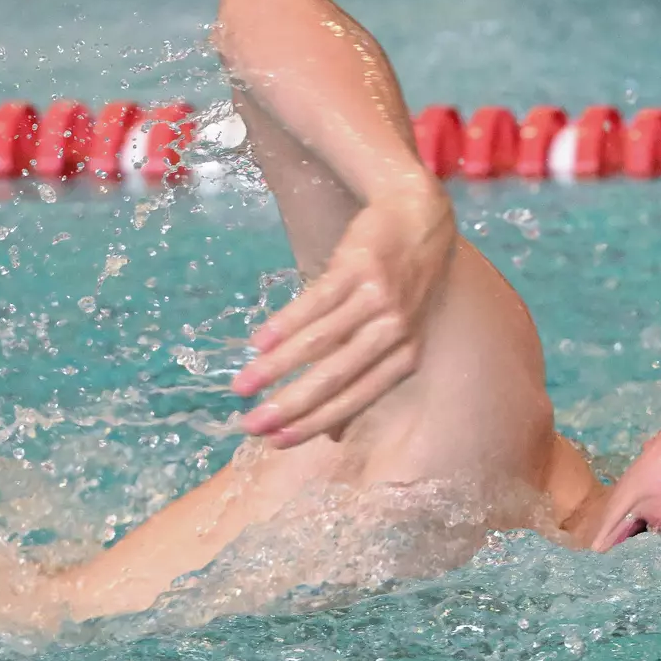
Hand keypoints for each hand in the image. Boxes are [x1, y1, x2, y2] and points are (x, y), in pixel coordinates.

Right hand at [232, 188, 454, 447]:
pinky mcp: (358, 267)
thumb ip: (366, 382)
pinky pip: (315, 302)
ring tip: (241, 387)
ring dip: (275, 368)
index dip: (314, 423)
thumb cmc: (403, 287)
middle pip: (334, 377)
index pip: (356, 399)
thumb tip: (333, 438)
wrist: (419, 218)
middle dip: (289, 406)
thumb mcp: (397, 337)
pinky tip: (257, 343)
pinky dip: (283, 325)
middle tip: (250, 425)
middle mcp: (395, 332)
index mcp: (406, 358)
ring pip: (318, 342)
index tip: (276, 441)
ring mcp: (377, 299)